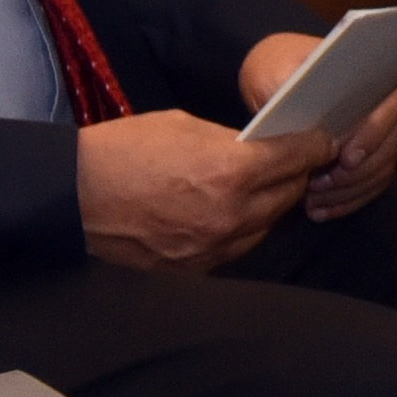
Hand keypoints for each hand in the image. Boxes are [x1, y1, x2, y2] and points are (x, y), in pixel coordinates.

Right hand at [76, 107, 334, 273]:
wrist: (74, 196)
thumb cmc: (126, 151)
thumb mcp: (187, 127)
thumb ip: (233, 142)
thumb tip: (264, 148)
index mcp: (230, 172)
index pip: (297, 159)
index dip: (315, 146)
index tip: (322, 140)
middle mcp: (230, 215)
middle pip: (288, 195)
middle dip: (295, 175)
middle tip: (294, 161)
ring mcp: (213, 248)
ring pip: (266, 226)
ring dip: (270, 205)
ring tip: (263, 187)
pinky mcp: (195, 268)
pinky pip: (236, 248)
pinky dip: (242, 230)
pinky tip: (232, 213)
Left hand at [235, 36, 396, 218]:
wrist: (279, 80)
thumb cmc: (279, 68)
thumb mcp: (274, 68)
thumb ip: (286, 83)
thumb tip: (300, 104)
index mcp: (375, 74)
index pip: (389, 107)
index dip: (372, 135)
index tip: (346, 160)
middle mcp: (389, 105)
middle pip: (390, 146)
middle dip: (355, 174)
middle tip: (317, 187)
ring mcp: (384, 135)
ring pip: (381, 170)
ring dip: (348, 191)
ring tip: (312, 200)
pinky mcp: (372, 159)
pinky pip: (371, 186)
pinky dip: (347, 202)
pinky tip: (319, 211)